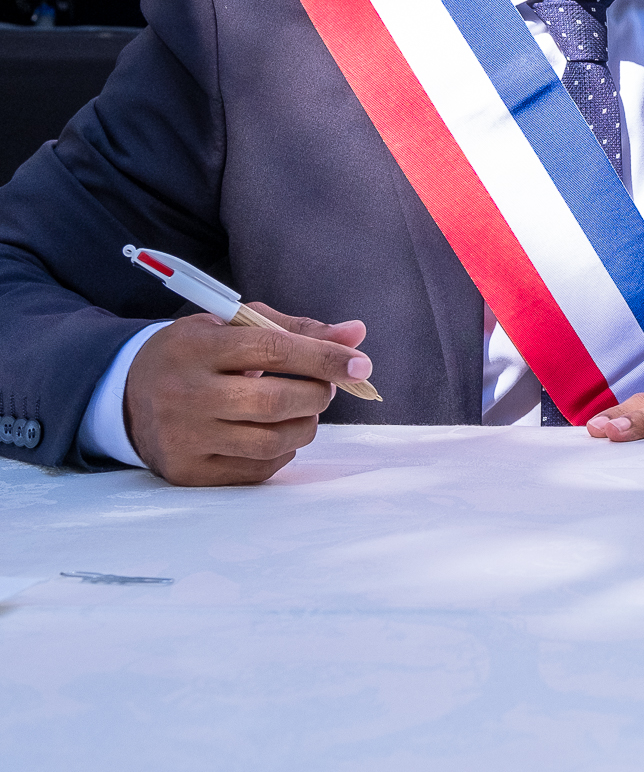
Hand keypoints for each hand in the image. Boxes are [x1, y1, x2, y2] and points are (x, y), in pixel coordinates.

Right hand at [124, 305, 372, 485]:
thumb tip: (356, 334)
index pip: (272, 350)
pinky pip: (257, 468)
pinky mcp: (188, 472)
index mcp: (196, 347)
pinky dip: (283, 450)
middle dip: (316, 394)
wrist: (129, 394)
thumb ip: (296, 329)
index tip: (360, 365)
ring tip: (302, 408)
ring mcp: (184, 438)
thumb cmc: (198, 353)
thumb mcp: (235, 326)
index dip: (323, 358)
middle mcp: (185, 394)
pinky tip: (275, 431)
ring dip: (305, 425)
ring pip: (271, 441)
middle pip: (274, 402)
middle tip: (323, 387)